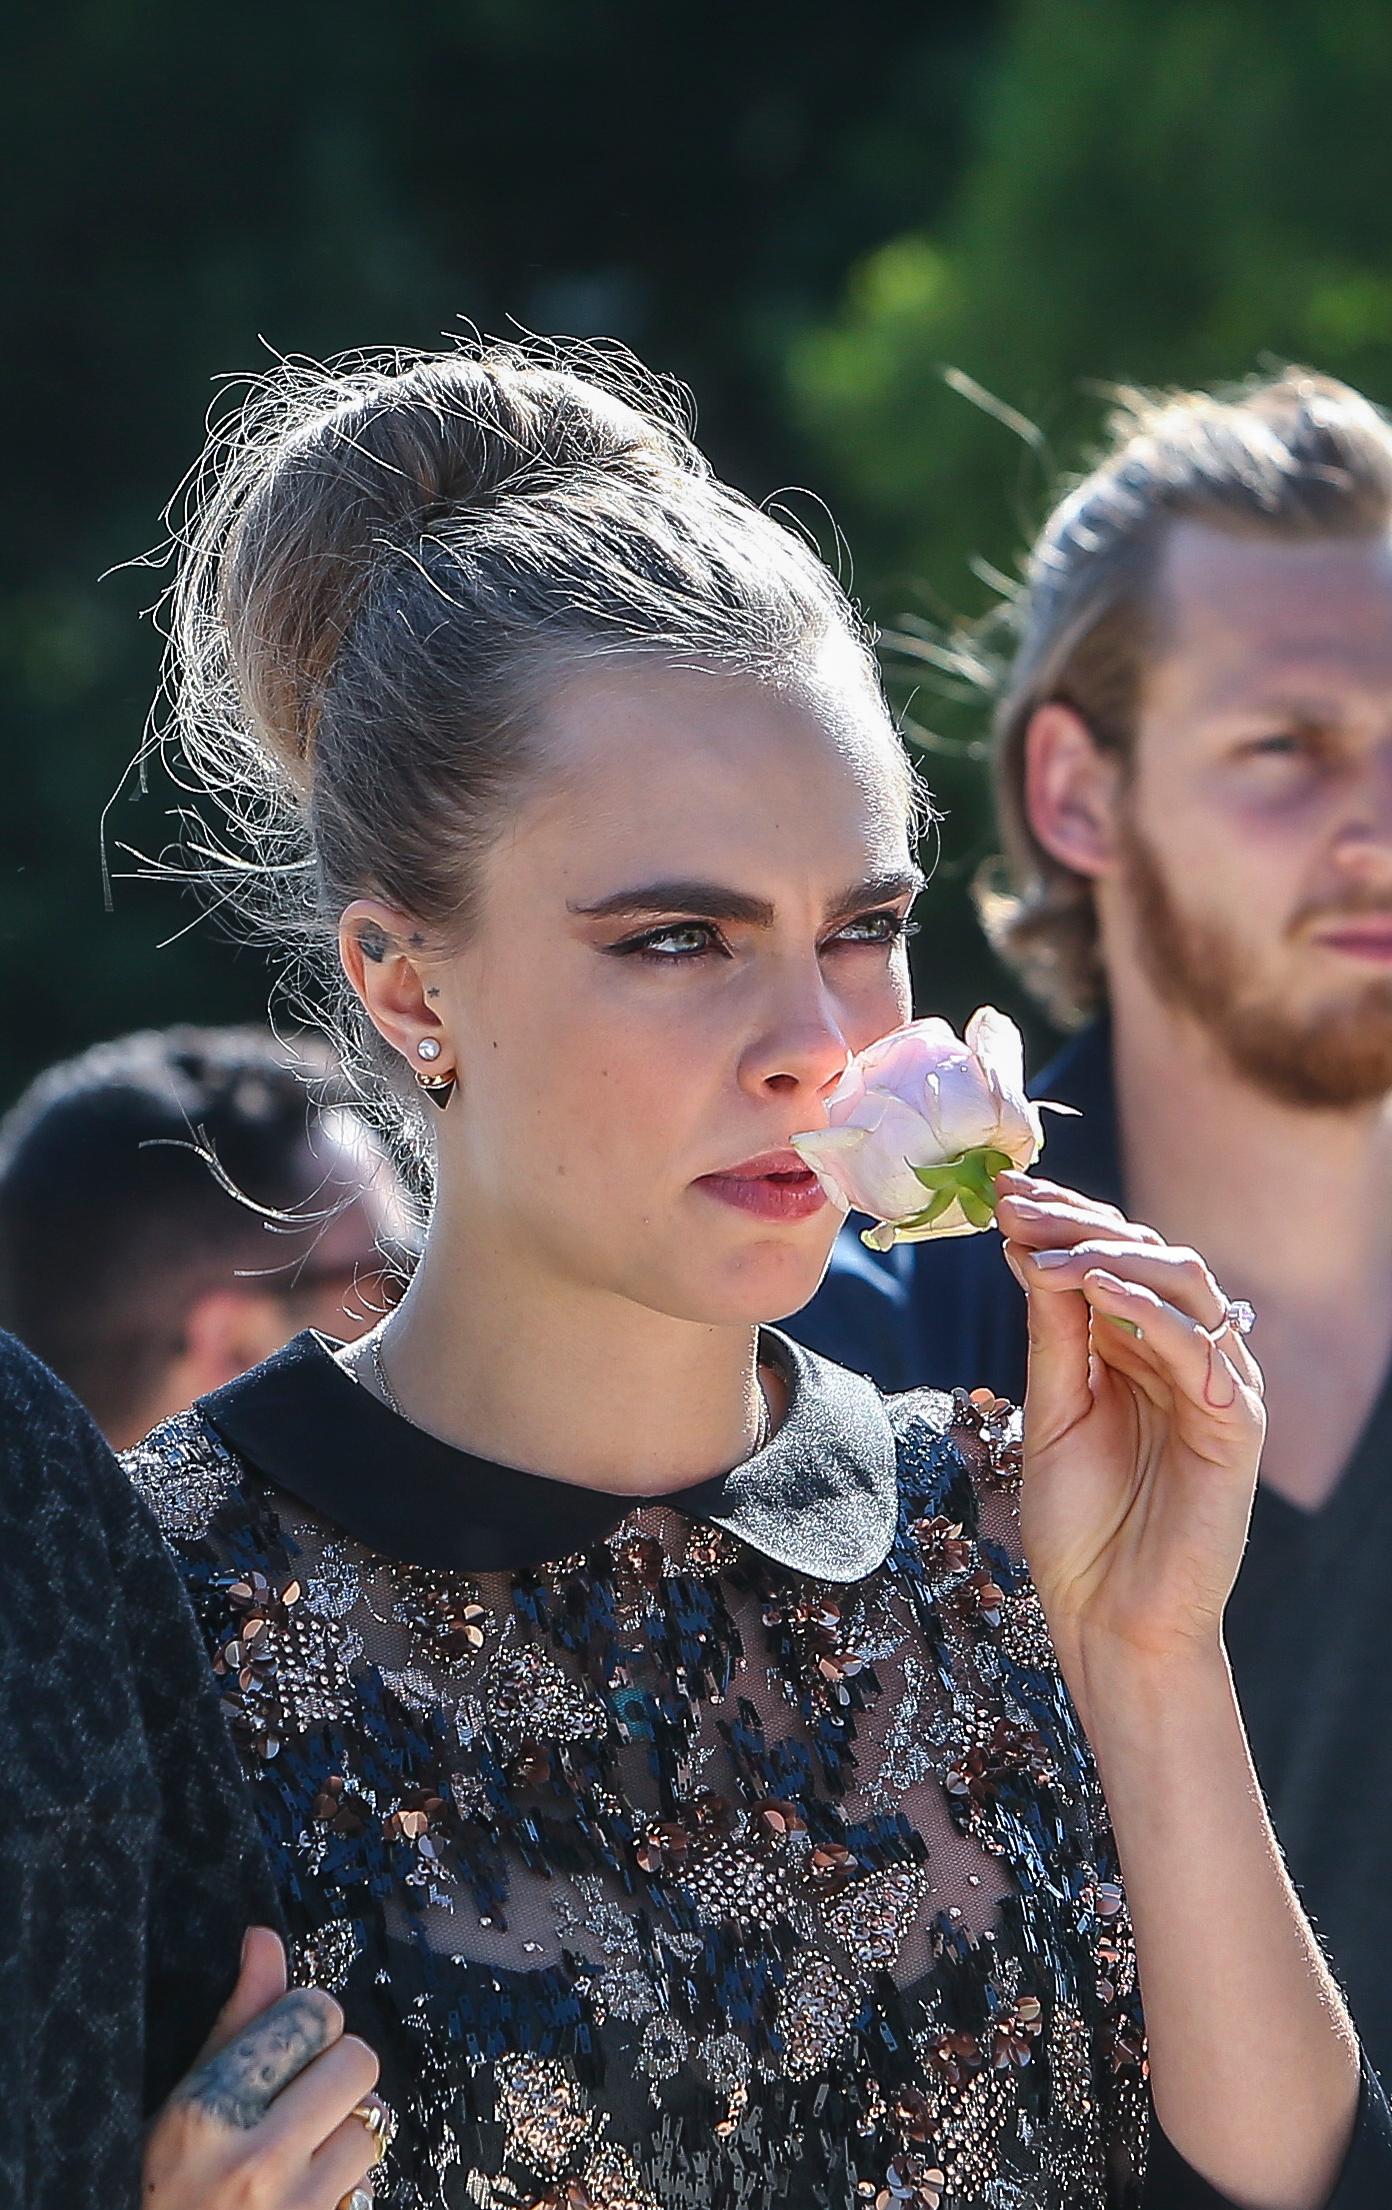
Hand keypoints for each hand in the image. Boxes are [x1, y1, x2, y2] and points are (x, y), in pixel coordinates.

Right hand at [142, 1926, 384, 2209]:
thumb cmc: (172, 2188)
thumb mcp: (184, 2104)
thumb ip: (237, 2021)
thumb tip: (264, 1938)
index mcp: (206, 2108)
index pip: (310, 2013)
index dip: (309, 2022)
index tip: (289, 2045)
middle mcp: (253, 2158)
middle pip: (357, 2059)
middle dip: (338, 2070)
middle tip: (301, 2097)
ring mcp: (295, 2207)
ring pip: (372, 2122)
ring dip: (345, 2132)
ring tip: (299, 2154)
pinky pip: (370, 2181)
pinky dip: (348, 2181)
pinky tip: (306, 2192)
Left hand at [995, 1171, 1264, 1696]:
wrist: (1109, 1621)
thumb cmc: (1080, 1527)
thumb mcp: (1050, 1411)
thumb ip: (1050, 1333)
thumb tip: (1027, 1246)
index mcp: (1139, 1348)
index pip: (1110, 1257)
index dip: (1060, 1220)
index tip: (999, 1194)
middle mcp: (1184, 1355)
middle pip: (1146, 1256)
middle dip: (1078, 1223)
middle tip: (1015, 1203)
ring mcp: (1217, 1385)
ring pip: (1183, 1284)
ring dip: (1110, 1255)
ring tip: (1043, 1249)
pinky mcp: (1237, 1425)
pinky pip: (1202, 1349)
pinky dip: (1149, 1311)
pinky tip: (1095, 1289)